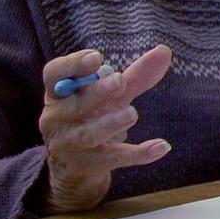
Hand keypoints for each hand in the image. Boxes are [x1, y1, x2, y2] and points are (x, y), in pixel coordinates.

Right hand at [37, 45, 173, 213]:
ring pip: (89, 134)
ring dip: (111, 123)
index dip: (72, 65)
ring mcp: (69, 144)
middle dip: (98, 93)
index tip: (96, 57)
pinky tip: (162, 146)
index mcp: (59, 93)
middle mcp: (57, 118)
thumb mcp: (112, 96)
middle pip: (75, 104)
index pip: (54, 74)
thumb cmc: (92, 117)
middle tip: (120, 81)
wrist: (76, 168)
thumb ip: (135, 75)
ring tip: (131, 114)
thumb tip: (164, 50)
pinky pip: (114, 158)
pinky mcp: (87, 166)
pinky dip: (139, 153)